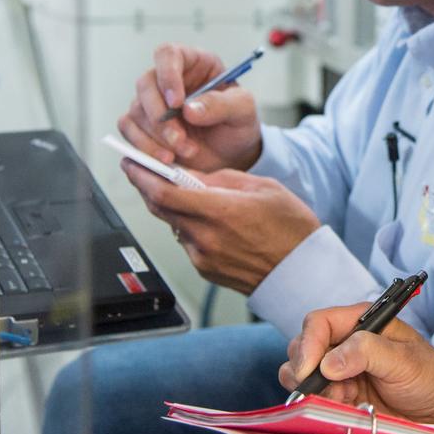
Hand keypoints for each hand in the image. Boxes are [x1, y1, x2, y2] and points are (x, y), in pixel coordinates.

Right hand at [117, 43, 262, 172]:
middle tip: (180, 139)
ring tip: (186, 151)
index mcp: (194, 63)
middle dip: (160, 116)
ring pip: (135, 111)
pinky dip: (145, 148)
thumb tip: (189, 109)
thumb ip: (221, 105)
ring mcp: (152, 102)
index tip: (177, 102)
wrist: (231, 154)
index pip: (168, 54)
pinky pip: (129, 132)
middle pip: (145, 84)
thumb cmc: (237, 123)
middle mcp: (168, 79)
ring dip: (156, 136)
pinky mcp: (142, 125)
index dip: (167, 75)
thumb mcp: (242, 110)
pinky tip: (168, 159)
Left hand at [122, 162, 318, 293]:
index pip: (165, 192)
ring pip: (174, 225)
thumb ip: (223, 179)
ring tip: (188, 195)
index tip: (131, 162)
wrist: (303, 271)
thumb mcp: (263, 187)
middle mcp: (206, 237)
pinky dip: (190, 227)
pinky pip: (187, 242)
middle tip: (143, 171)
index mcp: (220, 211)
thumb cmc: (291, 228)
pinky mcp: (205, 270)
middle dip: (148, 187)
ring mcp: (203, 257)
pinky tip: (208, 220)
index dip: (142, 176)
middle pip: (161, 209)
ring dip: (173, 208)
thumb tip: (193, 174)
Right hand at [280, 303, 433, 422]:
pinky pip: (317, 398)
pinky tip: (349, 407)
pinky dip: (325, 405)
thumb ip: (367, 353)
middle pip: (303, 348)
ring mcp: (341, 369)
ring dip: (317, 391)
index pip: (318, 323)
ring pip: (303, 376)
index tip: (308, 371)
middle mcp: (345, 342)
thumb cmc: (429, 374)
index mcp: (361, 322)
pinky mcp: (341, 393)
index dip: (308, 344)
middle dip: (307, 371)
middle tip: (331, 390)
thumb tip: (328, 363)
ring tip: (346, 398)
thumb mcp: (403, 360)